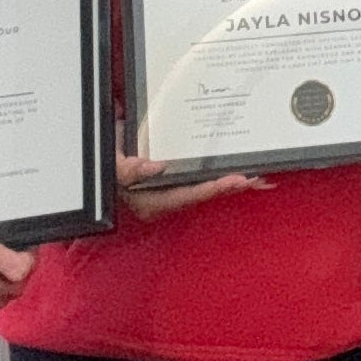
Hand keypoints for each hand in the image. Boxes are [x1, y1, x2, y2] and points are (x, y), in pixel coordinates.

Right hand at [115, 150, 269, 221]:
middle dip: (232, 187)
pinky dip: (222, 177)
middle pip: (204, 194)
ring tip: (259, 178)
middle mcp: (164, 200)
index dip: (213, 188)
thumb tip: (157, 167)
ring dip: (232, 184)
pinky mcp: (177, 183)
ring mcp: (172, 193)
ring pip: (207, 189)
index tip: (235, 180)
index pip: (188, 195)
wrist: (101, 159)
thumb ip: (128, 169)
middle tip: (259, 179)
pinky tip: (243, 173)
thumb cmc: (106, 166)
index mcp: (151, 201)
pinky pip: (204, 182)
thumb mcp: (111, 166)